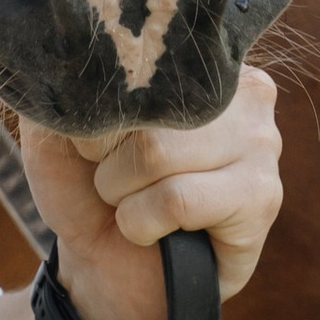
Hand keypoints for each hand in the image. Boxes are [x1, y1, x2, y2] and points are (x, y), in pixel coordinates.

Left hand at [19, 65, 284, 319]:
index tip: (95, 144)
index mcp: (195, 59)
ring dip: (122, 195)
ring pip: (156, 153)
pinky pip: (177, 198)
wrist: (103, 266)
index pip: (135, 58)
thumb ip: (60, 83)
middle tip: (117, 183)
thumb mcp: (56, 129)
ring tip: (136, 205)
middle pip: (143, 107)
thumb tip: (62, 53)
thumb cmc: (86, 188)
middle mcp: (241, 89)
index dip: (98, 111)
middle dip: (106, 158)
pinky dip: (142, 222)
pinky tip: (157, 231)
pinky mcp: (262, 197)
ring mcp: (261, 141)